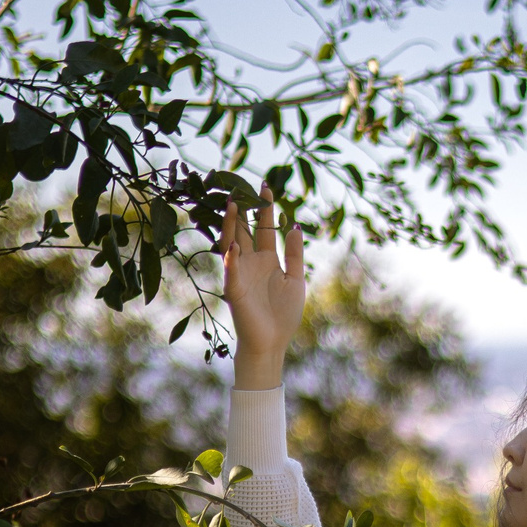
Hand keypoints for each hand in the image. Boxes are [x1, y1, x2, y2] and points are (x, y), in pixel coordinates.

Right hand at [220, 194, 304, 389]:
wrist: (272, 342)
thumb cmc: (284, 314)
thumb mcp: (295, 279)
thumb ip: (295, 254)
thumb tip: (295, 227)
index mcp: (268, 259)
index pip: (265, 228)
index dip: (265, 208)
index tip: (265, 186)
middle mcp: (251, 262)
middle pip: (244, 229)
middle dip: (242, 208)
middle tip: (239, 185)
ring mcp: (241, 273)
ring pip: (232, 242)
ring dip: (231, 225)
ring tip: (232, 204)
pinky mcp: (234, 288)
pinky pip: (232, 269)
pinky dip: (232, 257)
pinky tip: (234, 243)